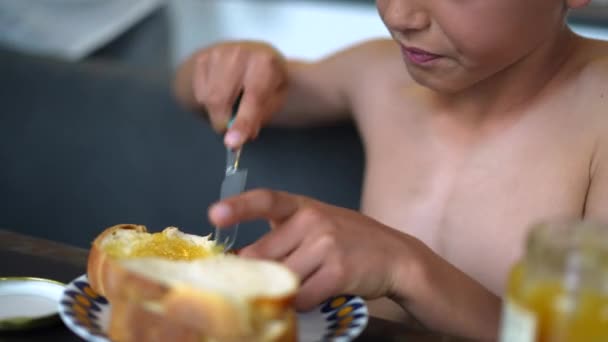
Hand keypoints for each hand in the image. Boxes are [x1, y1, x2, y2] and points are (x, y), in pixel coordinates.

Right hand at [189, 41, 288, 148]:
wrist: (253, 54)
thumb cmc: (267, 80)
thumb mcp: (275, 98)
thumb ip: (258, 118)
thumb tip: (238, 138)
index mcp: (265, 62)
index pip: (252, 97)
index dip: (242, 122)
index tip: (233, 143)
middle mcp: (240, 53)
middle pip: (221, 99)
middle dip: (222, 122)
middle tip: (230, 131)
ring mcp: (218, 53)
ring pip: (207, 99)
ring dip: (216, 113)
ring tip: (231, 106)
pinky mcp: (202, 58)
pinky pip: (199, 94)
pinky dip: (208, 102)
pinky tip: (222, 93)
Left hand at [208, 189, 420, 310]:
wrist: (395, 256)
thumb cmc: (350, 241)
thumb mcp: (317, 225)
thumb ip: (284, 236)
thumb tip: (243, 260)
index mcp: (303, 206)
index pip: (266, 200)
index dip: (238, 207)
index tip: (214, 214)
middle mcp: (313, 220)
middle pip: (263, 255)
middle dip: (259, 274)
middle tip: (260, 283)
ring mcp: (327, 245)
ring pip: (282, 278)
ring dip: (285, 290)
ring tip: (301, 286)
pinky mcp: (338, 271)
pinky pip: (303, 296)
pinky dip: (303, 303)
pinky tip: (316, 296)